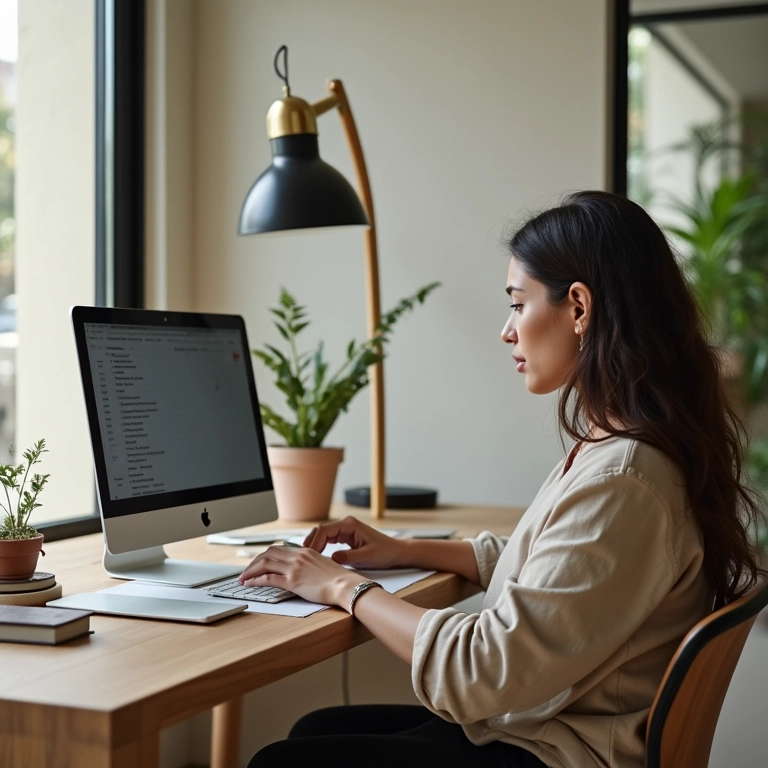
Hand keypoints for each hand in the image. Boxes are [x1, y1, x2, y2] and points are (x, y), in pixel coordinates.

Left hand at [239, 545, 359, 607]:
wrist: (345, 585)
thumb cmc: (339, 579)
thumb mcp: (324, 565)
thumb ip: (311, 564)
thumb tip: (305, 571)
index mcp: (305, 551)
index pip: (279, 549)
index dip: (265, 555)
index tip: (259, 562)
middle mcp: (298, 556)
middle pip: (268, 553)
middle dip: (254, 562)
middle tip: (247, 570)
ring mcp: (294, 568)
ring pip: (264, 564)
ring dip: (250, 571)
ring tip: (243, 578)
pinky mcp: (293, 581)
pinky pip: (268, 578)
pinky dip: (256, 580)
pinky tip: (250, 584)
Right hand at [303, 516, 405, 568]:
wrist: (396, 552)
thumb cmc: (384, 552)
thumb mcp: (367, 557)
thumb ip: (348, 557)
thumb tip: (331, 558)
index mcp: (350, 524)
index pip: (325, 530)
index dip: (315, 542)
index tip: (310, 555)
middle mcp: (346, 524)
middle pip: (321, 530)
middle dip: (311, 542)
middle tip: (302, 557)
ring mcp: (345, 530)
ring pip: (323, 534)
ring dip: (315, 544)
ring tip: (306, 557)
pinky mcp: (346, 537)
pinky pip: (329, 539)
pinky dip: (321, 546)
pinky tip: (316, 556)